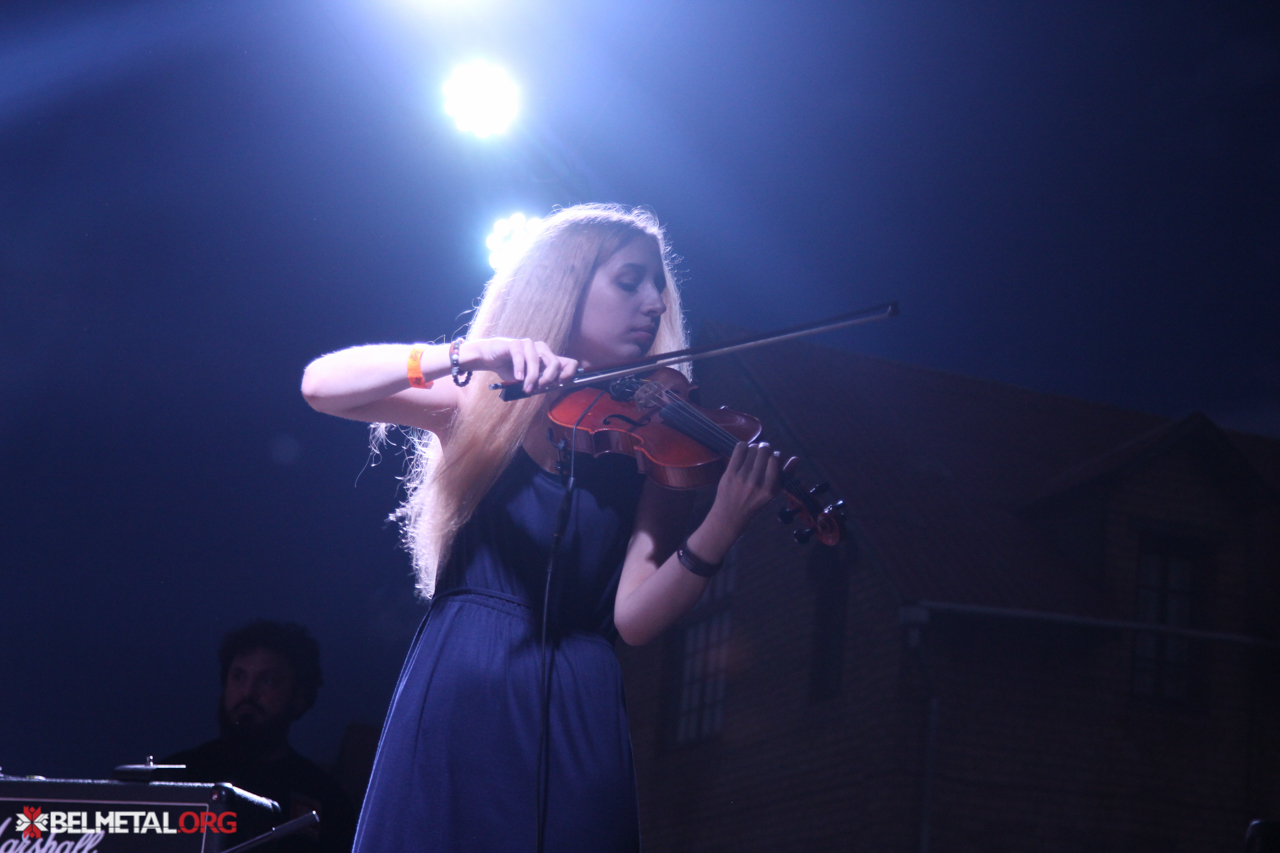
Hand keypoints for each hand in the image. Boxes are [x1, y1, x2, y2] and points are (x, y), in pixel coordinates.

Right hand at [462, 338, 578, 394]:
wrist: (490, 358)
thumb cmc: (510, 369)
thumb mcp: (528, 379)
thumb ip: (539, 382)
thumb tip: (548, 389)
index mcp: (548, 358)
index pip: (569, 363)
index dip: (568, 374)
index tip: (559, 385)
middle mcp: (541, 349)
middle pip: (555, 362)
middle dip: (549, 378)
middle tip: (539, 388)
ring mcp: (528, 345)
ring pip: (537, 360)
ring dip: (532, 377)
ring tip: (526, 388)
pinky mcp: (514, 343)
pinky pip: (520, 356)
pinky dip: (520, 368)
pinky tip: (518, 378)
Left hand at [706, 442, 796, 536]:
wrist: (730, 515)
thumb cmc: (754, 503)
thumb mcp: (773, 493)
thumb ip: (786, 475)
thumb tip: (797, 458)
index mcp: (770, 489)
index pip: (775, 460)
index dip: (775, 454)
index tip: (773, 457)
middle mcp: (756, 482)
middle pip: (764, 451)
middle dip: (765, 448)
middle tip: (762, 452)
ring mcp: (742, 477)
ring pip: (752, 449)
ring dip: (754, 448)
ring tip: (753, 454)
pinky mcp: (730, 473)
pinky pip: (739, 449)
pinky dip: (743, 446)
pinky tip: (744, 452)